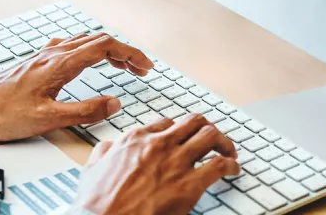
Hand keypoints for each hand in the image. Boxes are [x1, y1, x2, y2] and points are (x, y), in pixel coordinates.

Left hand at [0, 34, 153, 141]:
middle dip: (124, 52)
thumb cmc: (2, 113)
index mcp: (61, 64)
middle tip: (141, 69)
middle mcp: (54, 53)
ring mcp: (44, 55)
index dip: (130, 54)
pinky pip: (71, 47)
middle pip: (98, 40)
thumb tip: (114, 104)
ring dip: (108, 50)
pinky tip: (87, 63)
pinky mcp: (37, 62)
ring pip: (84, 42)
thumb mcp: (48, 119)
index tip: (145, 66)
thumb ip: (84, 111)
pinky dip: (90, 51)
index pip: (105, 47)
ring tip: (123, 66)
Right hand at [73, 115, 240, 214]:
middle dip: (207, 128)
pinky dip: (231, 165)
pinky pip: (220, 165)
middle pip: (194, 122)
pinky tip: (233, 170)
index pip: (166, 123)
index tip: (185, 139)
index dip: (179, 131)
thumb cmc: (96, 202)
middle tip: (213, 140)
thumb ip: (103, 152)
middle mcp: (158, 144)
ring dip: (223, 142)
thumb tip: (109, 147)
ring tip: (228, 152)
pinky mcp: (189, 184)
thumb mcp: (92, 169)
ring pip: (210, 135)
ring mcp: (175, 162)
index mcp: (135, 138)